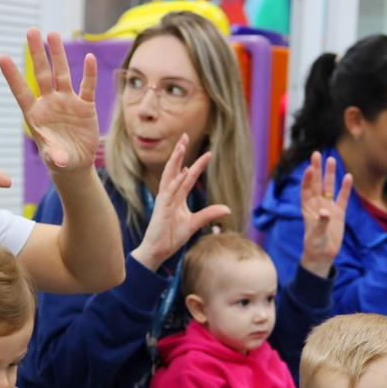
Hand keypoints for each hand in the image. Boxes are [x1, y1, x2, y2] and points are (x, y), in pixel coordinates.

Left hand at [0, 29, 99, 177]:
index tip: (1, 57)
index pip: (21, 91)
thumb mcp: (55, 159)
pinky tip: (89, 58)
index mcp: (34, 114)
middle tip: (31, 31)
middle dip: (37, 53)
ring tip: (53, 34)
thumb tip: (60, 158)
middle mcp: (49, 103)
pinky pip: (87, 87)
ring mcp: (67, 102)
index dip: (12, 75)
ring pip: (62, 74)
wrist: (75, 163)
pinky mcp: (85, 106)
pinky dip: (89, 74)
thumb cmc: (58, 159)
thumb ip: (55, 156)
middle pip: (42, 74)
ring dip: (58, 55)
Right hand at [131, 135, 230, 270]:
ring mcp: (164, 200)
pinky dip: (176, 181)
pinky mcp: (161, 208)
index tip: (208, 153)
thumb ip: (209, 214)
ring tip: (181, 146)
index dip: (197, 165)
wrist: (158, 251)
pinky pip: (169, 191)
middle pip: (174, 169)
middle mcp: (170, 195)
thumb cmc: (172, 236)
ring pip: (170, 175)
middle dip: (179, 152)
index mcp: (177, 197)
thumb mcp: (195, 223)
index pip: (188, 177)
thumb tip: (227, 209)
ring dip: (175, 160)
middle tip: (184, 136)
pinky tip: (183, 170)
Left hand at [297, 153, 353, 277]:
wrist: (323, 255)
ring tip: (331, 159)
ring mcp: (328, 207)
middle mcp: (317, 204)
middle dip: (317, 169)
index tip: (309, 168)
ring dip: (330, 174)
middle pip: (317, 183)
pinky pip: (342, 198)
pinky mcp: (339, 212)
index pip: (306, 190)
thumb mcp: (316, 236)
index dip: (307, 179)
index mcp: (307, 208)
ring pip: (329, 187)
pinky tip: (348, 177)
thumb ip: (321, 223)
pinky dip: (345, 188)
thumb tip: (326, 212)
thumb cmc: (315, 245)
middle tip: (317, 154)